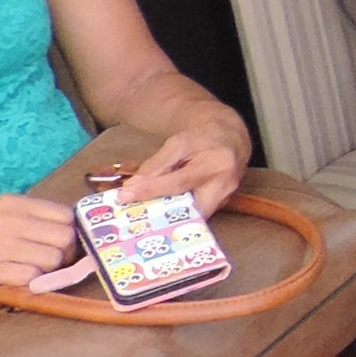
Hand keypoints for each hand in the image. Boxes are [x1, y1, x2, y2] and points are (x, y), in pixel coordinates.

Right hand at [0, 195, 83, 298]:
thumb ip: (31, 220)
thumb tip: (71, 232)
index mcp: (12, 203)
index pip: (65, 214)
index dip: (70, 233)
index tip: (63, 246)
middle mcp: (7, 219)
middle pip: (65, 238)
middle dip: (64, 256)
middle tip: (50, 265)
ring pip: (52, 259)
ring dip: (48, 272)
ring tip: (31, 273)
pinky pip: (30, 277)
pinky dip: (31, 283)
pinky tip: (17, 281)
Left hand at [114, 121, 248, 220]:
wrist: (230, 140)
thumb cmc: (203, 139)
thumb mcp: (178, 143)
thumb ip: (156, 164)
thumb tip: (132, 187)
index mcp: (217, 163)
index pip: (179, 181)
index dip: (150, 190)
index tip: (125, 195)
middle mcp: (225, 185)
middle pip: (188, 206)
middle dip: (161, 214)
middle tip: (134, 214)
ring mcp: (226, 199)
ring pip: (191, 215)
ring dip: (168, 216)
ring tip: (144, 214)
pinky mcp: (221, 207)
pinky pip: (195, 214)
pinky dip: (178, 213)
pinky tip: (161, 211)